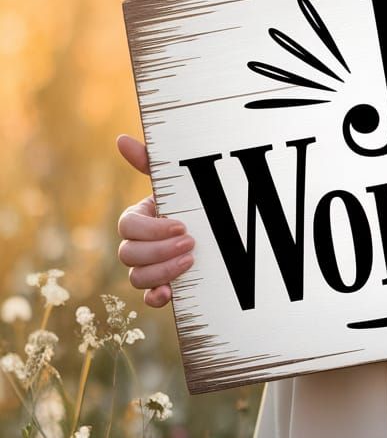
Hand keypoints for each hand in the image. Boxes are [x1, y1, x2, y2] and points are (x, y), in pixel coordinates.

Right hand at [116, 135, 193, 308]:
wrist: (214, 225)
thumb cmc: (187, 200)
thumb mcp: (173, 182)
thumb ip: (148, 161)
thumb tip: (121, 139)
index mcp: (136, 220)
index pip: (128, 228)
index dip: (152, 229)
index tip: (181, 224)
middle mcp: (136, 246)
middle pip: (129, 254)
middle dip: (160, 250)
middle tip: (191, 241)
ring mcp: (146, 268)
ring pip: (136, 277)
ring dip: (162, 271)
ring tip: (192, 259)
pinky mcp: (161, 286)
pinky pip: (147, 299)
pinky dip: (156, 298)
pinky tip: (171, 292)